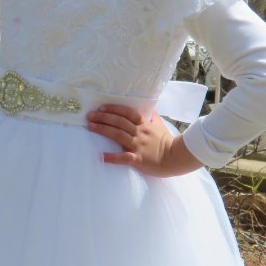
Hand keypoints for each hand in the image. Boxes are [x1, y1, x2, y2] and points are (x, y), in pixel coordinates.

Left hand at [86, 104, 203, 177]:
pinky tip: (101, 157)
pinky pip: (123, 158)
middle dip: (103, 117)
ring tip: (90, 127)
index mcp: (144, 124)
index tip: (101, 107)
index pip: (127, 113)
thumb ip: (152, 116)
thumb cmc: (167, 142)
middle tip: (89, 115)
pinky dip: (111, 158)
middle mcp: (139, 133)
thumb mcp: (160, 125)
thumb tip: (149, 106)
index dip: (114, 109)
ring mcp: (138, 146)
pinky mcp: (138, 159)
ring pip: (118, 135)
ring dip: (103, 130)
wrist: (176, 158)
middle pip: (119, 122)